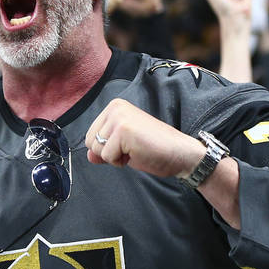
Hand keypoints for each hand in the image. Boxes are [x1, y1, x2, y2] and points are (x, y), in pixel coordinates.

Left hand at [85, 99, 205, 178]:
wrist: (179, 153)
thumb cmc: (155, 149)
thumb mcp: (123, 147)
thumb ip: (104, 147)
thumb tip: (89, 155)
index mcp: (115, 106)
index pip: (90, 135)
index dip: (107, 148)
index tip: (128, 144)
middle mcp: (115, 107)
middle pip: (90, 142)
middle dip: (109, 153)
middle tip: (132, 149)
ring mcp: (119, 118)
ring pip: (97, 150)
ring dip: (115, 157)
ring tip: (135, 150)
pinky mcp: (123, 130)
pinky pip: (107, 156)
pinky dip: (120, 162)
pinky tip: (137, 153)